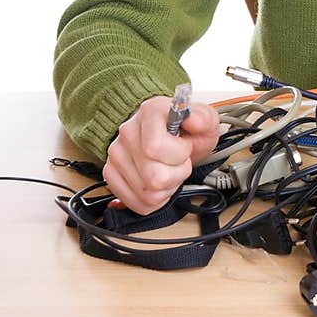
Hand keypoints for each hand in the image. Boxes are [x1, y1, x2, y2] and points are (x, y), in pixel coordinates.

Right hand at [103, 95, 220, 214]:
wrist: (172, 138)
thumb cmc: (186, 131)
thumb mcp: (205, 120)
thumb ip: (204, 118)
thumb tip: (194, 120)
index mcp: (150, 112)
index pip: (155, 147)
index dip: (178, 154)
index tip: (184, 147)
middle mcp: (128, 132)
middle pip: (154, 177)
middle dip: (177, 174)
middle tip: (178, 161)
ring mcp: (116, 154)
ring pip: (148, 194)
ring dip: (167, 188)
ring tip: (168, 170)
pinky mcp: (111, 174)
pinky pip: (137, 204)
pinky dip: (154, 199)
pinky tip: (158, 183)